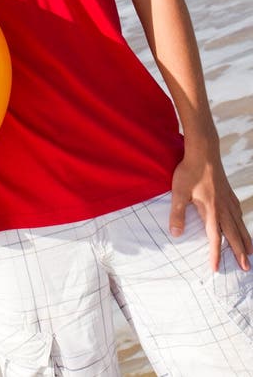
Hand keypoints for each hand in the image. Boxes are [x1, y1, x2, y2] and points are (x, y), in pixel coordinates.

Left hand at [169, 150, 252, 271]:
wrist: (203, 150)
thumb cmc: (189, 171)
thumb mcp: (178, 192)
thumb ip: (177, 213)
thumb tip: (175, 234)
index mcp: (212, 210)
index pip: (215, 238)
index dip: (215, 255)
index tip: (216, 269)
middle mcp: (223, 208)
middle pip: (233, 235)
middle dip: (239, 253)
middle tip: (246, 268)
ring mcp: (228, 199)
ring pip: (239, 224)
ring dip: (245, 239)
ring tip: (251, 252)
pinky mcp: (228, 191)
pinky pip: (238, 211)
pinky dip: (242, 222)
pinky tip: (241, 223)